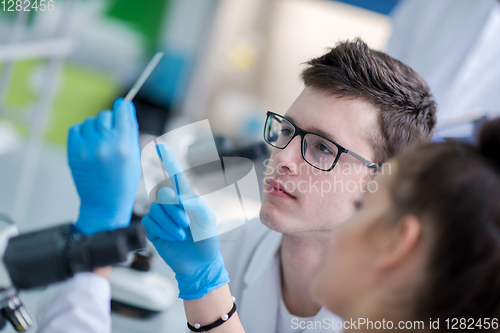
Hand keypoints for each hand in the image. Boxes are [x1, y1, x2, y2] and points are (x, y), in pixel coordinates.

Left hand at [68, 98, 140, 234]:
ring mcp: (87, 148)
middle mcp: (104, 144)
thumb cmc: (124, 182)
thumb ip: (131, 131)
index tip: (122, 107)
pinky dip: (83, 132)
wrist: (105, 205)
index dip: (123, 107)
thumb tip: (126, 107)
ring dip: (96, 127)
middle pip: (105, 115)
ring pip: (90, 121)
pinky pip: (76, 129)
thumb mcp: (136, 156)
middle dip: (110, 120)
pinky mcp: (74, 152)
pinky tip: (89, 143)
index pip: (121, 110)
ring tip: (101, 142)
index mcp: (124, 145)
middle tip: (112, 134)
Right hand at [142, 144, 228, 299]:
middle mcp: (172, 204)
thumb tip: (176, 196)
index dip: (168, 159)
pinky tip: (171, 237)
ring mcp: (161, 216)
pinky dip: (161, 230)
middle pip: (163, 194)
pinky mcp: (153, 229)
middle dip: (174, 209)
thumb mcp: (208, 220)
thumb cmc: (207, 240)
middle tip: (186, 223)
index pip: (175, 174)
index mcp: (186, 197)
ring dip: (169, 222)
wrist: (200, 264)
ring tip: (181, 234)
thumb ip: (195, 204)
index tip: (160, 145)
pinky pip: (149, 222)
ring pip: (155, 209)